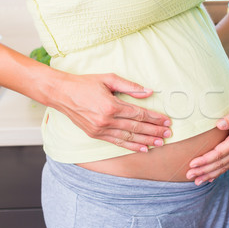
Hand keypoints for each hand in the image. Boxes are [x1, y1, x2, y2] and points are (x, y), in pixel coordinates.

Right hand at [50, 72, 170, 152]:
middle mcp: (106, 120)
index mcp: (111, 105)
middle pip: (136, 127)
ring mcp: (100, 129)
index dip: (155, 118)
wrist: (61, 93)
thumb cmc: (85, 83)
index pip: (139, 114)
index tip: (166, 121)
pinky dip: (131, 146)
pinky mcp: (95, 134)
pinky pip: (117, 142)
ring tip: (160, 143)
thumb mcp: (108, 79)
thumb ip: (130, 86)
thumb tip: (148, 92)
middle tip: (168, 134)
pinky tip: (142, 148)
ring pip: (128, 137)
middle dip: (154, 131)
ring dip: (146, 141)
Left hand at [187, 100, 228, 184]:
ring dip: (209, 174)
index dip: (205, 160)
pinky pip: (228, 166)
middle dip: (203, 170)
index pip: (219, 153)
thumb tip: (220, 124)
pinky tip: (209, 178)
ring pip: (223, 167)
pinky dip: (218, 173)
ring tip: (196, 180)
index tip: (192, 163)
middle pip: (219, 164)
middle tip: (189, 174)